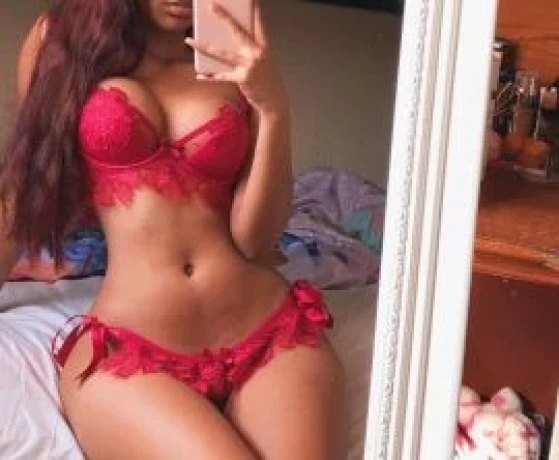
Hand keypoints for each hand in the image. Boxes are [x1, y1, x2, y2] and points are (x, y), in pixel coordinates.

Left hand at [185, 2, 288, 116]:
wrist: (274, 99)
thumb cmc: (266, 77)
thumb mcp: (263, 59)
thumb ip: (250, 47)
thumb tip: (227, 38)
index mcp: (263, 45)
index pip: (257, 22)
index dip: (254, 8)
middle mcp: (257, 53)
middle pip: (237, 31)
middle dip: (223, 17)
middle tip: (211, 5)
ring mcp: (249, 66)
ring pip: (222, 53)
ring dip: (203, 46)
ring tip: (189, 40)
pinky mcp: (243, 79)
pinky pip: (222, 76)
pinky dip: (210, 76)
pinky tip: (200, 75)